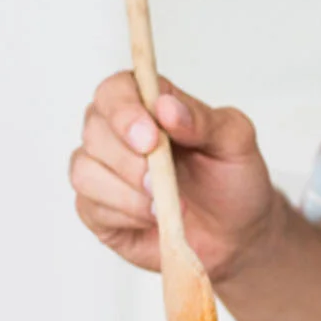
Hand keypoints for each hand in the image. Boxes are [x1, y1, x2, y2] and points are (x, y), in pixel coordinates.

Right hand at [68, 72, 280, 284]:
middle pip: (94, 128)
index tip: (149, 138)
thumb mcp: (235, 141)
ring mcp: (104, 170)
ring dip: (126, 191)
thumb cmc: (233, 178)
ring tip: (164, 204)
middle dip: (128, 159)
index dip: (124, 110)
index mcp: (151, 105)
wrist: (236, 231)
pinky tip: (152, 217)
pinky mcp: (96, 208)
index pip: (117, 89)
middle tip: (158, 181)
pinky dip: (125, 214)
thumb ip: (203, 120)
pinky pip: (89, 205)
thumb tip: (166, 107)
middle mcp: (119, 132)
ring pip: (84, 170)